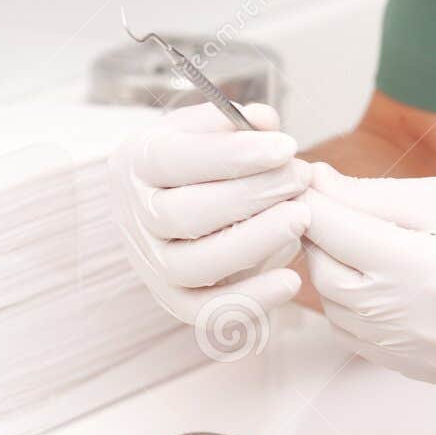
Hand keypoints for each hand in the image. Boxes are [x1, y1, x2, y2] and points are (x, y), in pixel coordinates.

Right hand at [108, 102, 310, 327]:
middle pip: (186, 214)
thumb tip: (266, 123)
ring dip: (254, 242)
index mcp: (135, 164)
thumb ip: (235, 123)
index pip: (174, 160)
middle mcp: (134, 217)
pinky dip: (250, 300)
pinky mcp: (172, 300)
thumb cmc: (198, 162)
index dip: (232, 155)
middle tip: (301, 177)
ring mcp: (151, 263)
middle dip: (252, 196)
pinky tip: (292, 280)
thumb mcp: (208, 130)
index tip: (285, 147)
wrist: (171, 203)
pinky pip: (206, 311)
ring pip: (195, 265)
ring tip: (301, 218)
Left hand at [304, 164, 435, 385]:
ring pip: (336, 312)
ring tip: (352, 238)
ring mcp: (419, 356)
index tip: (304, 179)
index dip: (311, 200)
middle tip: (326, 205)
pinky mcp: (422, 371)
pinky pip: (360, 340)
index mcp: (431, 272)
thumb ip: (381, 195)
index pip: (338, 232)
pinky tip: (374, 279)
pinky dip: (352, 307)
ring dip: (331, 272)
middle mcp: (419, 324)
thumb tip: (320, 186)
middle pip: (326, 276)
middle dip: (317, 236)